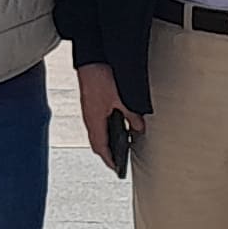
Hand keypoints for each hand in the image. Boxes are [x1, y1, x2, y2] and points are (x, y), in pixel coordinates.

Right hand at [74, 61, 140, 175]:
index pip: (100, 148)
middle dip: (107, 153)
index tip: (116, 168)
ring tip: (118, 145)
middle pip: (97, 142)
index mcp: (95, 121)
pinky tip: (115, 125)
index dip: (109, 160)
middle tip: (117, 160)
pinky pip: (97, 123)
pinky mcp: (90, 103)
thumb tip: (138, 128)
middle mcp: (89, 118)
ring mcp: (89, 111)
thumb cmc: (101, 77)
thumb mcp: (121, 99)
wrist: (90, 60)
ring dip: (106, 140)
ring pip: (97, 132)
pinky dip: (105, 129)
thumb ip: (131, 116)